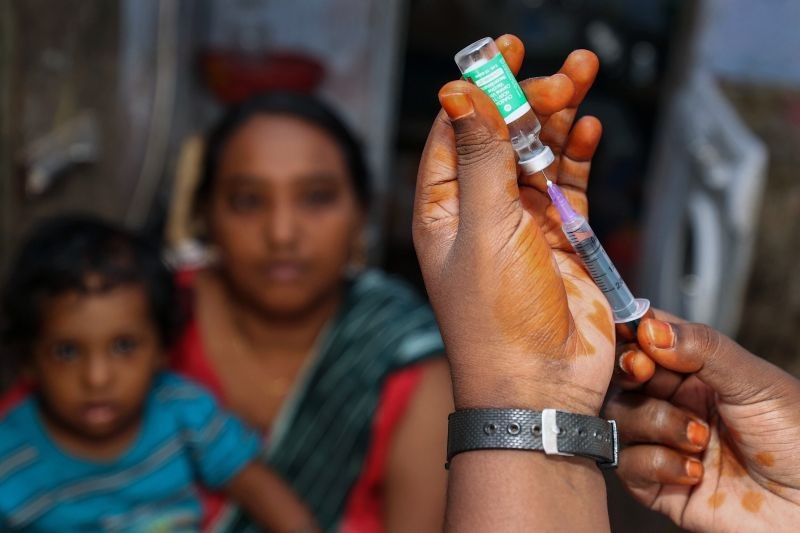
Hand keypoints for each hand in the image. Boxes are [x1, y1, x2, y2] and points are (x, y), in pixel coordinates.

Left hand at [413, 35, 611, 414]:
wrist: (539, 386)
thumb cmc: (495, 318)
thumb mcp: (484, 226)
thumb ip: (480, 156)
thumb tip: (458, 93)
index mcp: (442, 208)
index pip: (456, 130)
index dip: (480, 88)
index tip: (505, 52)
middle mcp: (479, 211)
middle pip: (503, 135)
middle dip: (529, 98)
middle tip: (560, 73)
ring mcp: (521, 224)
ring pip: (539, 155)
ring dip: (559, 116)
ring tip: (583, 75)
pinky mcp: (561, 239)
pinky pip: (569, 186)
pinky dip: (578, 157)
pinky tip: (587, 130)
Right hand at [605, 315, 799, 530]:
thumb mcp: (758, 384)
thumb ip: (705, 348)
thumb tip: (650, 327)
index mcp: (698, 371)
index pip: (647, 339)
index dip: (633, 335)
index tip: (638, 341)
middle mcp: (675, 403)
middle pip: (622, 376)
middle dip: (632, 375)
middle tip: (645, 374)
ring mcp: (663, 443)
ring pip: (619, 417)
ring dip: (655, 423)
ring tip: (698, 440)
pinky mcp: (657, 486)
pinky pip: (626, 465)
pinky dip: (657, 464)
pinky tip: (695, 473)